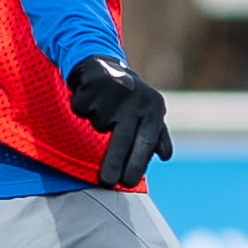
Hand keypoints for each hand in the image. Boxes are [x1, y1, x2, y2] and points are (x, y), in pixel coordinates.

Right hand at [64, 55, 173, 187]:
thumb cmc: (130, 96)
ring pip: (98, 124)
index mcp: (154, 108)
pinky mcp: (93, 85)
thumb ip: (157, 135)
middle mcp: (137, 100)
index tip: (127, 184)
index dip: (137, 164)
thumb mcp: (148, 111)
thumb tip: (165, 156)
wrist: (103, 63)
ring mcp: (115, 92)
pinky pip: (82, 109)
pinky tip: (92, 97)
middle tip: (107, 183)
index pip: (146, 142)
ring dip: (96, 120)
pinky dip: (83, 107)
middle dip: (114, 163)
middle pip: (122, 139)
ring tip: (104, 107)